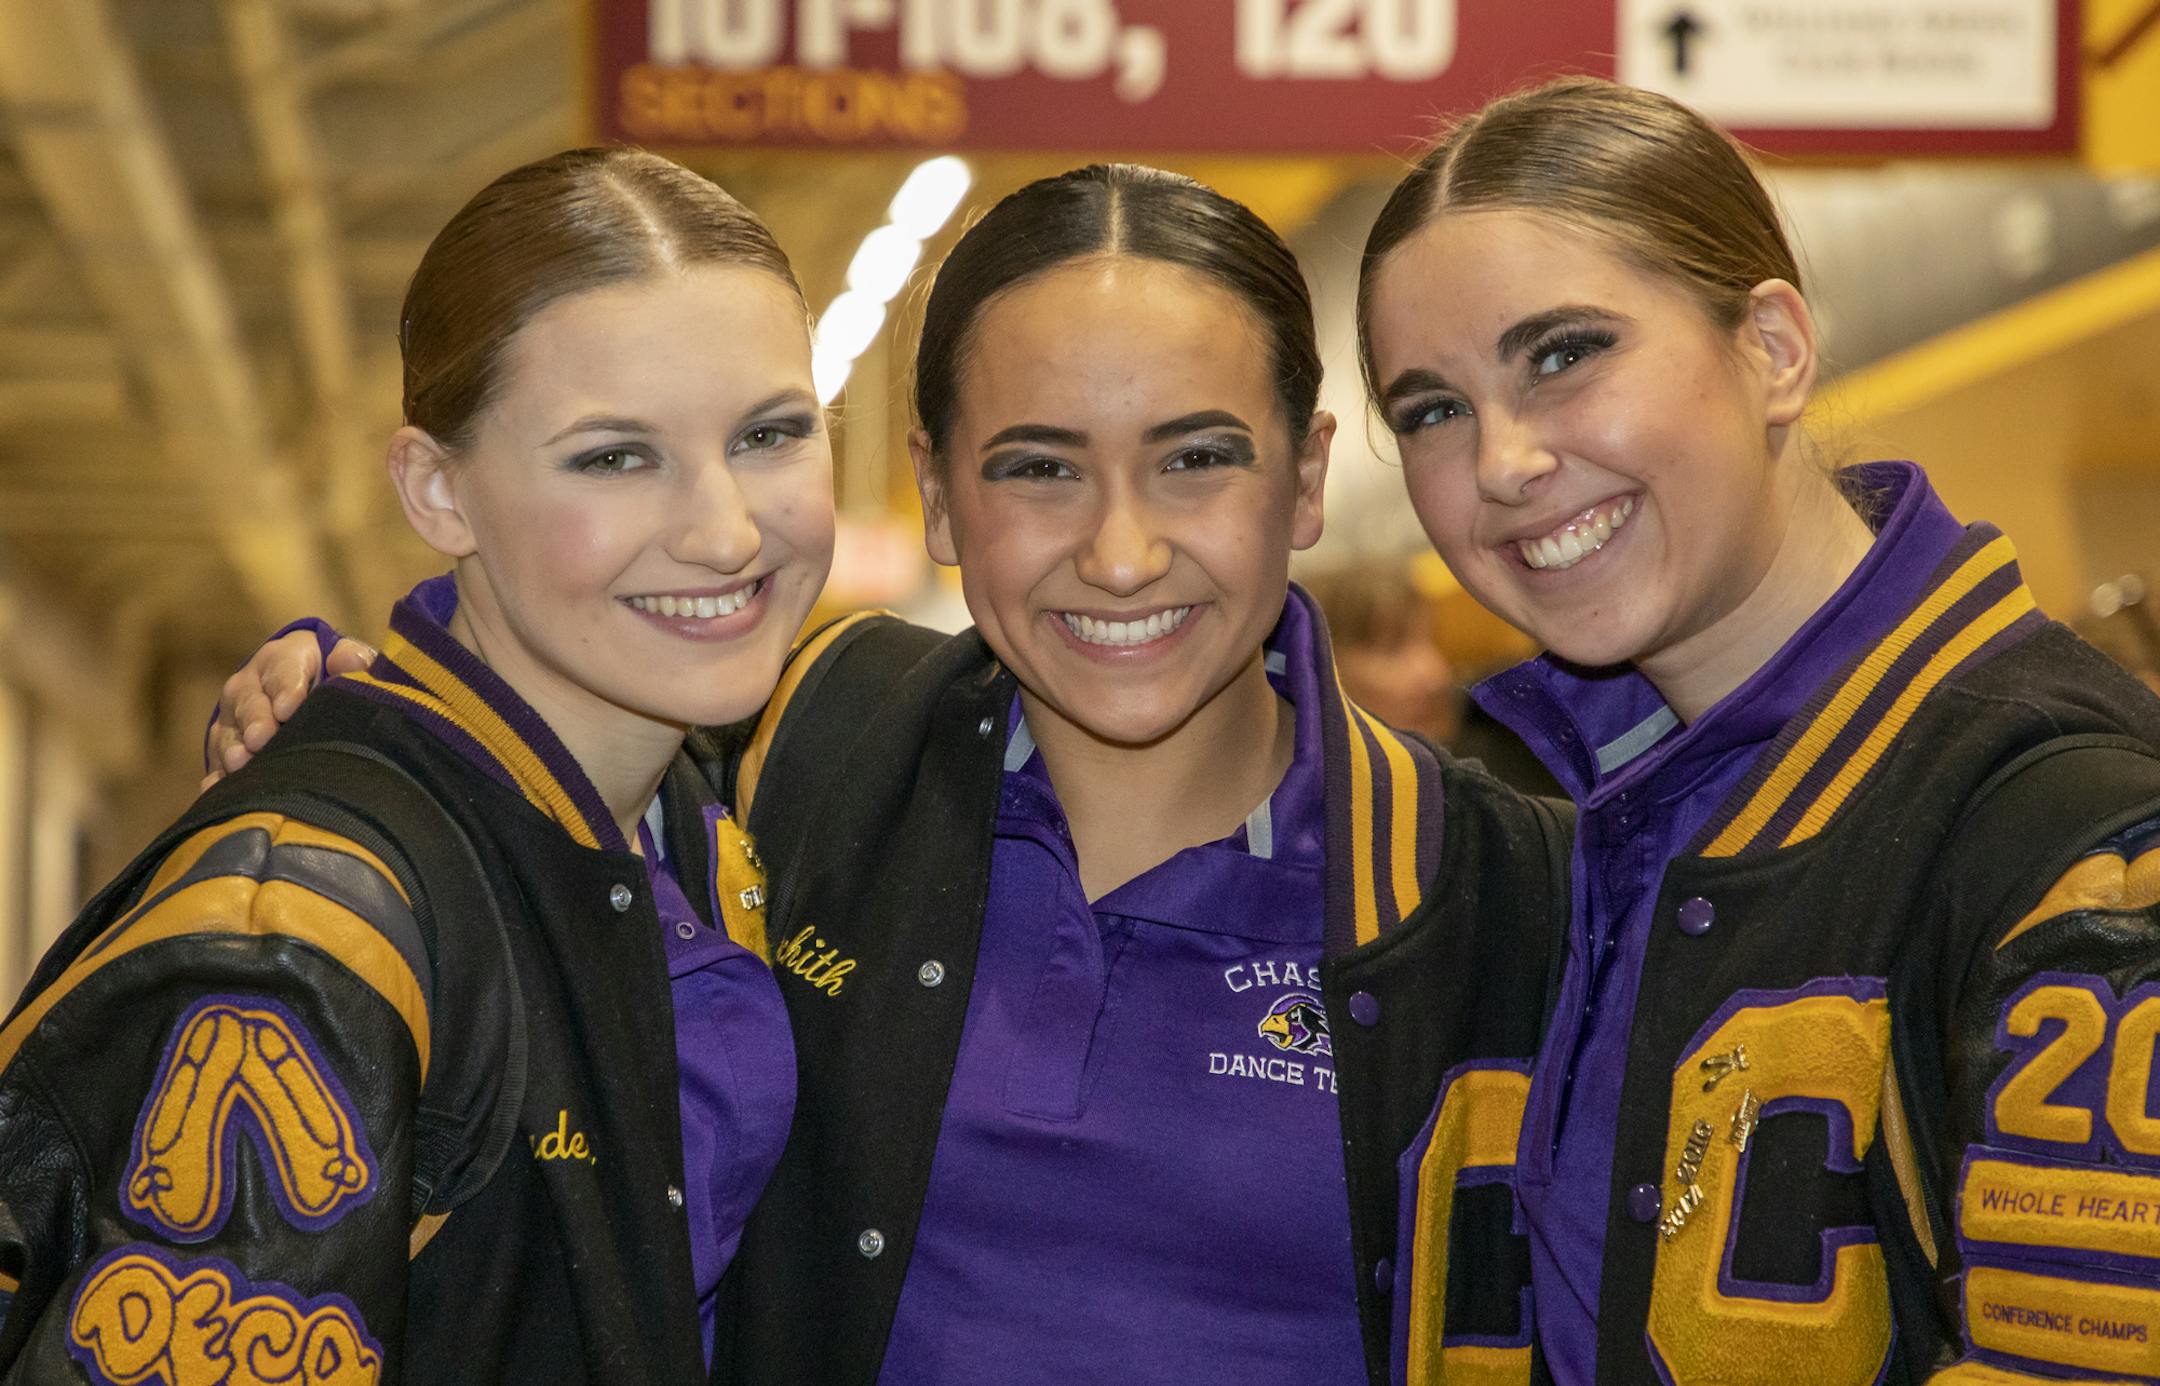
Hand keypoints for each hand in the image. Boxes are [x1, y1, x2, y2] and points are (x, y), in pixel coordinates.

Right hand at [200, 634, 373, 788]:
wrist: (299, 687)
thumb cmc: (327, 674)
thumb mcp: (343, 657)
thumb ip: (350, 657)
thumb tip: (350, 661)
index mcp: (280, 659)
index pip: (283, 670)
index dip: (285, 689)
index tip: (287, 710)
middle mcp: (248, 686)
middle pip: (250, 703)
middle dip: (255, 722)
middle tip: (260, 740)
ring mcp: (232, 718)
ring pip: (228, 733)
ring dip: (233, 749)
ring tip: (239, 763)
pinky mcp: (223, 746)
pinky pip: (215, 761)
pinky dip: (216, 776)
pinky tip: (218, 788)